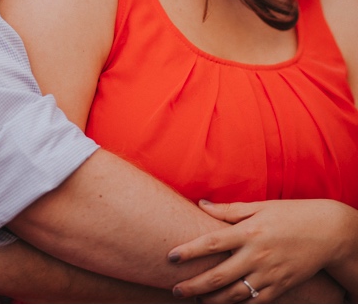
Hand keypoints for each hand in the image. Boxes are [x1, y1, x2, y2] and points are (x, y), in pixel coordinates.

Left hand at [168, 199, 348, 302]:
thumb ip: (229, 210)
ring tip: (196, 301)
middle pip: (218, 276)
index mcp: (249, 232)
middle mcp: (257, 256)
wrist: (329, 232)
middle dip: (194, 286)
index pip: (211, 243)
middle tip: (175, 289)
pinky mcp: (281, 286)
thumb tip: (201, 204)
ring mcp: (270, 274)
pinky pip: (256, 301)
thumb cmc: (291, 215)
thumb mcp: (260, 207)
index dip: (189, 251)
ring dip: (213, 300)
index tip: (170, 257)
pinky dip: (239, 304)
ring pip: (235, 294)